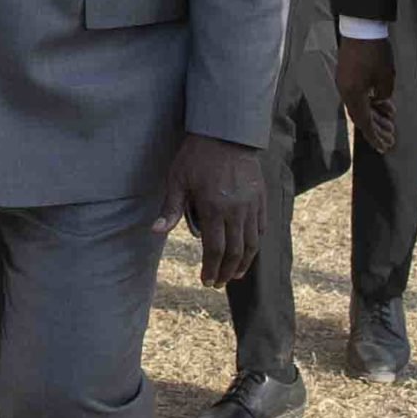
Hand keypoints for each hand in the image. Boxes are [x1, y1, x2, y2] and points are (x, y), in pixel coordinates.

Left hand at [155, 133, 262, 286]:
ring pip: (252, 243)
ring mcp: (251, 206)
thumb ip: (170, 209)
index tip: (206, 281)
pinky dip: (255, 244)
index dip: (211, 268)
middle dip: (226, 272)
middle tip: (218, 284)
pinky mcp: (261, 200)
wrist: (227, 133)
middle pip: (235, 251)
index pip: (215, 249)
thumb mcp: (177, 180)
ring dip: (244, 263)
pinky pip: (261, 228)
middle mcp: (236, 211)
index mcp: (213, 208)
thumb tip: (155, 231)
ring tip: (235, 275)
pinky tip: (249, 253)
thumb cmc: (196, 156)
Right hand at [337, 33, 396, 152]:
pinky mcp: (347, 76)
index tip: (385, 147)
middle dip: (376, 128)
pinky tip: (384, 104)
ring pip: (359, 105)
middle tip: (391, 138)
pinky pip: (358, 95)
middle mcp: (345, 92)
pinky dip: (370, 102)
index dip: (375, 136)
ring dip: (375, 115)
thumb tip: (380, 100)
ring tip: (391, 122)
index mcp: (352, 95)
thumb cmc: (375, 54)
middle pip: (360, 116)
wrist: (361, 29)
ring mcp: (344, 83)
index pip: (364, 122)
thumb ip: (383, 95)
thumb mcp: (385, 78)